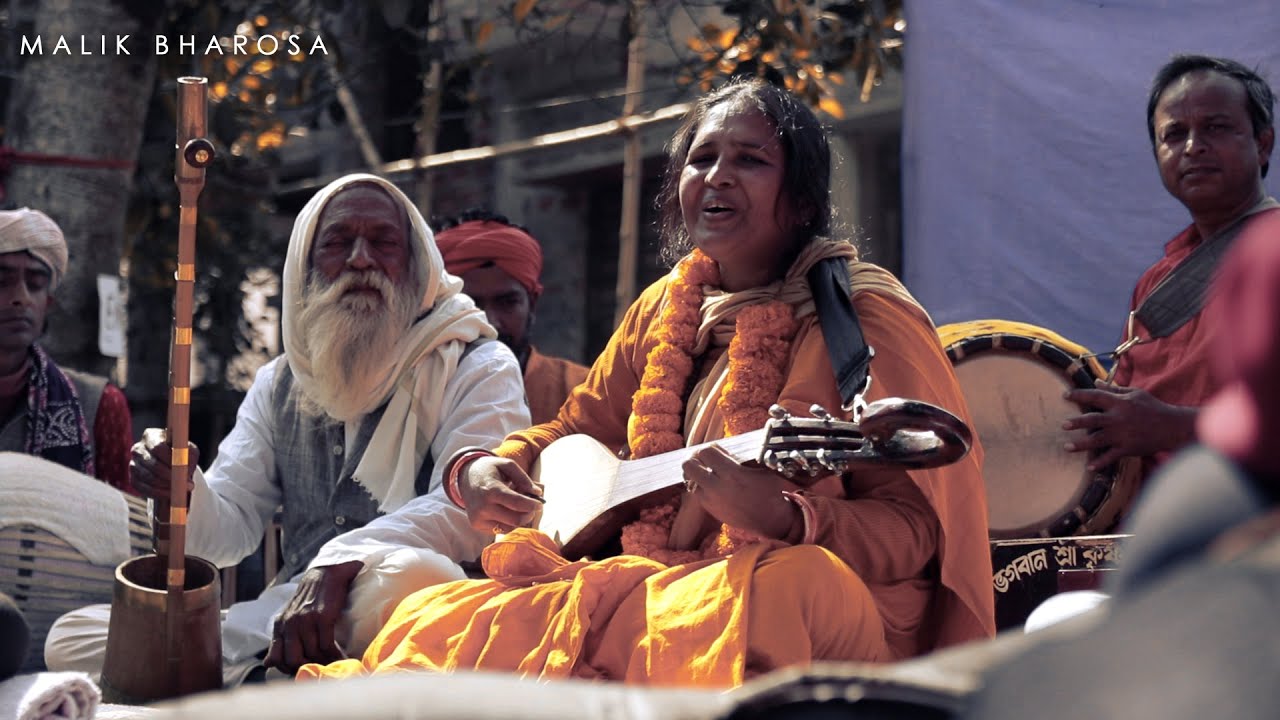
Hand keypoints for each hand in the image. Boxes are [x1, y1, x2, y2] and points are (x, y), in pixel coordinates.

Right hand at [129, 427, 197, 501]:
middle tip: (185, 483)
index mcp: (151, 436)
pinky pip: (145, 489)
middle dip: (171, 476)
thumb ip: (189, 455)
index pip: (158, 447)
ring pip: (149, 478)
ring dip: (167, 486)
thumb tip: (186, 470)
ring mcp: (133, 464)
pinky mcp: (133, 479)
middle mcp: (138, 448)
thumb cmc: (180, 453)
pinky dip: (160, 493)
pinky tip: (171, 493)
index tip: (183, 468)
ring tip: (181, 488)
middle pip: (153, 464)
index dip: (171, 459)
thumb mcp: (189, 450)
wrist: (170, 464)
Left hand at [263, 560, 362, 673]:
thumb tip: (268, 663)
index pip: (276, 658)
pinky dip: (334, 654)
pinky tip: (340, 655)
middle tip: (318, 668)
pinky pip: (326, 645)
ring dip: (324, 662)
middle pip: (293, 659)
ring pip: (312, 653)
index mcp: (279, 625)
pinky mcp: (322, 617)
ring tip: (332, 662)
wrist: (326, 574)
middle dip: (307, 667)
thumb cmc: (310, 598)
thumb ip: (278, 639)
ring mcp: (305, 620)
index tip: (302, 669)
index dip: (288, 669)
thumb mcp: (289, 617)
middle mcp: (289, 624)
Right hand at [457, 456, 543, 533]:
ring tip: (516, 505)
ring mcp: (479, 519)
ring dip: (519, 518)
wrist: (465, 477)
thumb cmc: (490, 469)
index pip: (517, 503)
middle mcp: (483, 507)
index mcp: (491, 490)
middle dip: (529, 513)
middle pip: (516, 520)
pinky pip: (501, 529)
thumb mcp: (507, 464)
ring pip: (510, 527)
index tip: (540, 503)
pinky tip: (506, 510)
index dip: (532, 505)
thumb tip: (537, 493)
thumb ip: (523, 478)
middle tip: (531, 505)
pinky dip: (509, 522)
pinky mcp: (477, 525)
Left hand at [682, 445, 802, 541]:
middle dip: (696, 458)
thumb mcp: (763, 468)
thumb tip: (726, 447)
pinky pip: (695, 492)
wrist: (770, 519)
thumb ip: (742, 457)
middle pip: (689, 464)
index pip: (706, 452)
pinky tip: (710, 482)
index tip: (718, 450)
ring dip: (695, 472)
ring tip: (705, 470)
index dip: (711, 448)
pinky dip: (699, 485)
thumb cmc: (770, 490)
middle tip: (706, 458)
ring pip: (689, 479)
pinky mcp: (709, 509)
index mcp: (732, 473)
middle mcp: (717, 487)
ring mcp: (711, 499)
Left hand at [1063, 380, 1197, 470]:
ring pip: (1097, 440)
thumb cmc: (1152, 407)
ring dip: (1081, 444)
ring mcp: (1122, 435)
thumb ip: (1114, 389)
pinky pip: (1111, 457)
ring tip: (1066, 447)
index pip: (1095, 396)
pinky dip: (1100, 463)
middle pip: (1093, 419)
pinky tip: (1088, 467)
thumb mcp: (1135, 393)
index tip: (1065, 395)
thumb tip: (1095, 381)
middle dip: (1077, 422)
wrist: (1172, 427)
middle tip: (1063, 425)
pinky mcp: (1128, 448)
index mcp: (1120, 403)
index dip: (1079, 395)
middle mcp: (1119, 418)